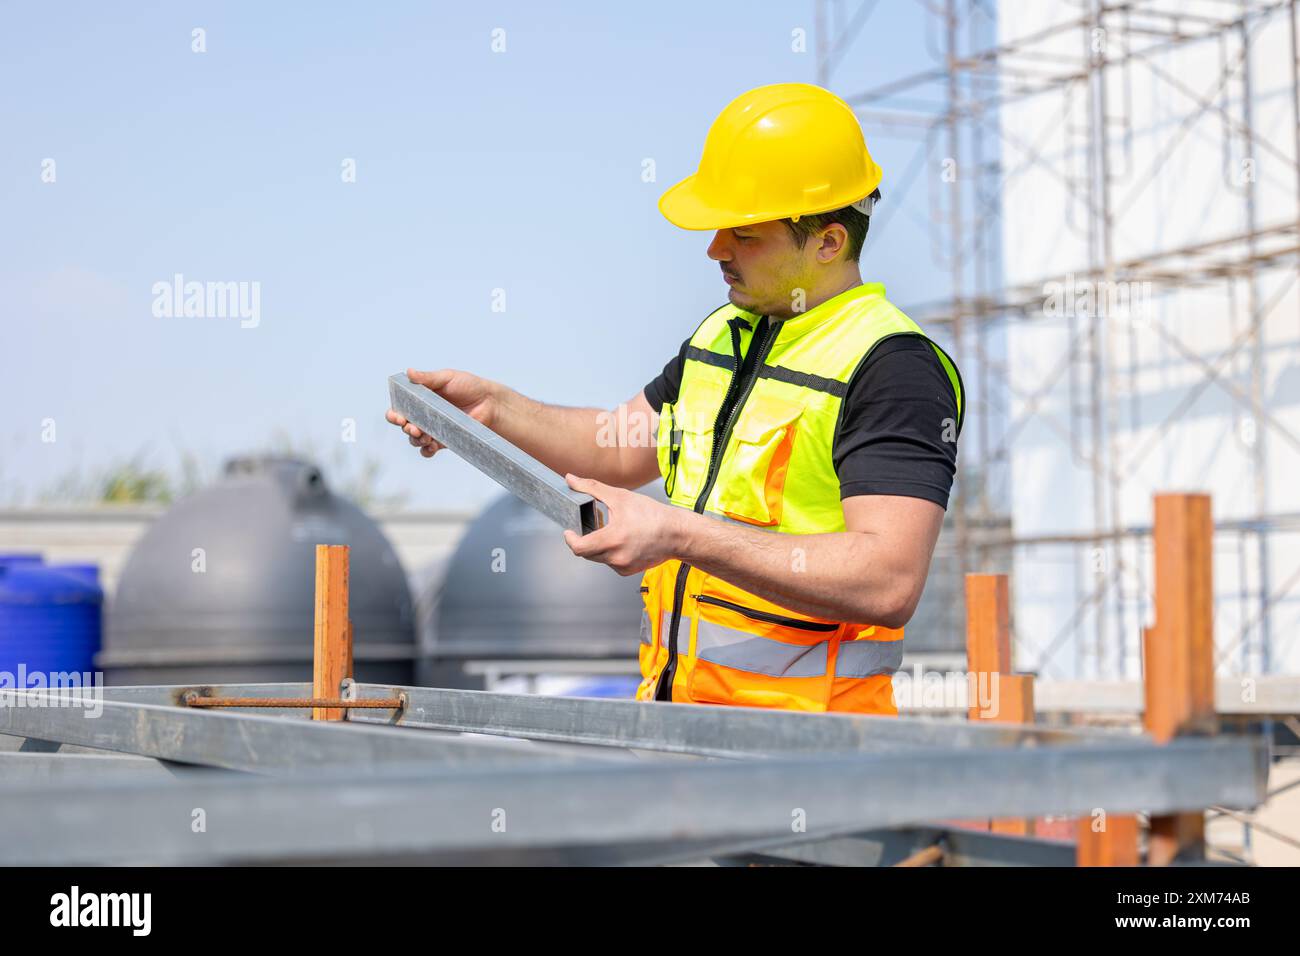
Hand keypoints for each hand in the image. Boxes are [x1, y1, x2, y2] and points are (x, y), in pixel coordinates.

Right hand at [385, 367, 497, 458]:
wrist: (489, 402)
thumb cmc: (469, 386)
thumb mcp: (447, 377)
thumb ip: (427, 378)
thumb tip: (408, 372)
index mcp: (420, 398)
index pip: (400, 407)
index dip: (394, 414)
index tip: (397, 416)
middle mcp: (423, 414)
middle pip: (404, 425)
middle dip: (404, 428)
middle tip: (411, 427)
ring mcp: (432, 428)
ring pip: (414, 439)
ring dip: (415, 440)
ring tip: (424, 436)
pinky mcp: (443, 440)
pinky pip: (428, 450)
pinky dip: (426, 451)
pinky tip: (430, 446)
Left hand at [562, 474, 683, 574]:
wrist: (677, 534)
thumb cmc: (652, 516)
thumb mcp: (620, 497)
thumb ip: (592, 488)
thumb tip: (571, 480)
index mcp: (612, 540)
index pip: (579, 548)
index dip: (570, 540)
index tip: (569, 531)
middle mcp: (616, 557)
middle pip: (587, 553)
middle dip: (585, 540)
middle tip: (591, 526)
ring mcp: (623, 566)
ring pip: (599, 558)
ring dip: (598, 546)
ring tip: (611, 531)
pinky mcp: (628, 571)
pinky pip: (611, 562)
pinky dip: (611, 552)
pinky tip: (622, 540)